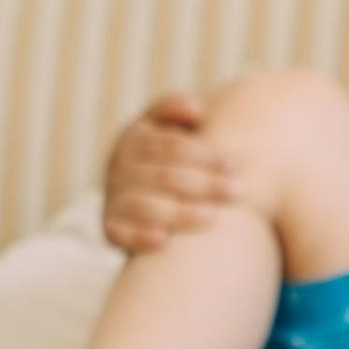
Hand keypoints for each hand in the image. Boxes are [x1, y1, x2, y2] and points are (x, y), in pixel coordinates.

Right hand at [103, 91, 240, 254]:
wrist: (137, 194)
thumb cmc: (165, 157)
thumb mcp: (163, 124)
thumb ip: (175, 108)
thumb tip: (197, 111)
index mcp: (134, 139)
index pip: (170, 146)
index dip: (203, 155)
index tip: (235, 164)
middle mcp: (119, 168)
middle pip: (164, 177)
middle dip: (204, 184)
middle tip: (238, 192)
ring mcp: (113, 198)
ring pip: (146, 206)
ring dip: (179, 212)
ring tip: (212, 217)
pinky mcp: (110, 227)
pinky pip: (119, 233)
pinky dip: (138, 237)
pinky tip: (163, 240)